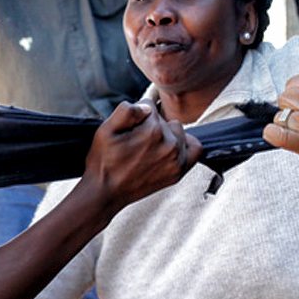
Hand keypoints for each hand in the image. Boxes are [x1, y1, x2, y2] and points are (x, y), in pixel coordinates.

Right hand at [83, 101, 200, 208]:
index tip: (128, 127)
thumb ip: (127, 110)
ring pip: (177, 130)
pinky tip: (172, 146)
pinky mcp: (178, 172)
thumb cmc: (103, 160)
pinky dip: (186, 144)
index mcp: (152, 131)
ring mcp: (176, 159)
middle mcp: (169, 144)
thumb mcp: (105, 129)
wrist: (105, 192)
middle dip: (149, 124)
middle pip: (163, 118)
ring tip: (148, 146)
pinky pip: (195, 149)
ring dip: (165, 133)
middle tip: (134, 140)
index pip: (150, 106)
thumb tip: (148, 106)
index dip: (136, 114)